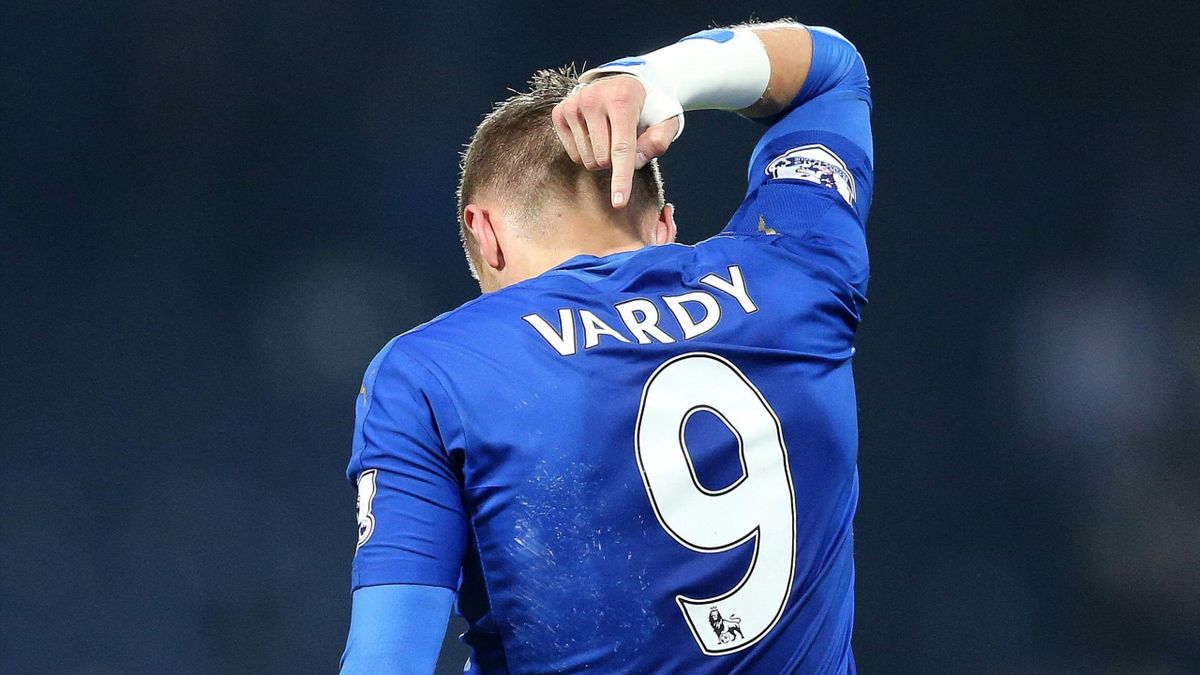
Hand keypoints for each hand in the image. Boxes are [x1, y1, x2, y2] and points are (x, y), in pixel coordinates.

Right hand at [552, 75, 680, 207]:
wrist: (625, 82)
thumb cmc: (648, 107)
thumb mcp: (666, 121)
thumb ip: (658, 142)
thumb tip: (633, 163)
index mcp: (623, 98)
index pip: (622, 149)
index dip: (622, 179)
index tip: (618, 202)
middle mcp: (593, 98)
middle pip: (604, 159)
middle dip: (616, 161)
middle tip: (625, 140)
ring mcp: (574, 104)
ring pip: (587, 160)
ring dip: (602, 157)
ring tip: (611, 135)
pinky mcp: (560, 112)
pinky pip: (573, 154)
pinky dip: (587, 152)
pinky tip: (595, 133)